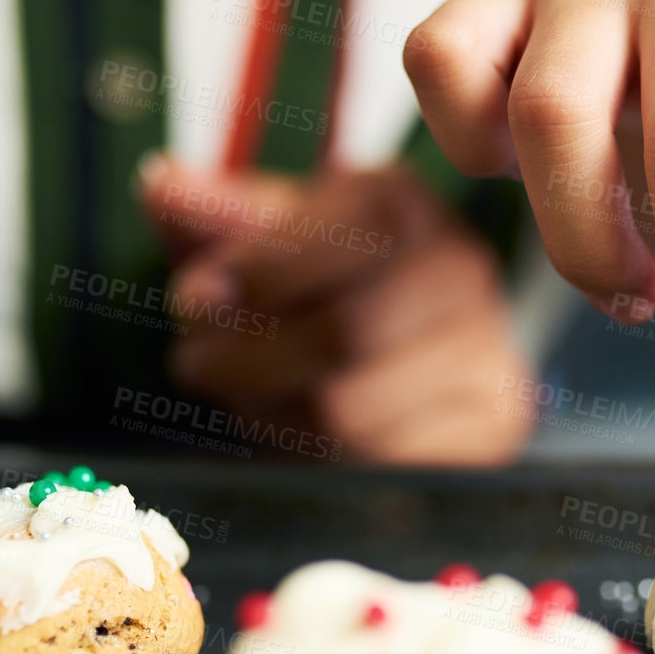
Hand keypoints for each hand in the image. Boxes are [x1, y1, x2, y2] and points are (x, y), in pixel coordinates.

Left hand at [140, 158, 534, 464]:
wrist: (399, 330)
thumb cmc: (310, 272)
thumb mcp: (257, 232)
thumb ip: (211, 213)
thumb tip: (161, 187)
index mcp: (403, 202)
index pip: (342, 235)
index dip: (257, 276)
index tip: (196, 299)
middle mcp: (462, 271)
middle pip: (344, 334)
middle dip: (249, 360)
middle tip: (200, 365)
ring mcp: (489, 352)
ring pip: (354, 414)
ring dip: (275, 416)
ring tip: (252, 394)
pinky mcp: (493, 428)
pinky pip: (385, 466)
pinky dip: (323, 458)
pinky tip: (303, 430)